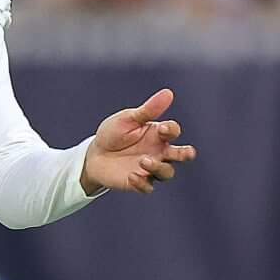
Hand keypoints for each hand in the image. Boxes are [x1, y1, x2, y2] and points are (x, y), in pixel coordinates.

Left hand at [80, 88, 195, 195]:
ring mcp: (150, 168)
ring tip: (144, 161)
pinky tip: (131, 175)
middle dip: (185, 154)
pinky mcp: (139, 182)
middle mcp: (159, 151)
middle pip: (181, 155)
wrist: (94, 154)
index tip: (162, 128)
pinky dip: (142, 182)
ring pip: (167, 173)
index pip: (173, 131)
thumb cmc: (113, 133)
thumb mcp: (128, 119)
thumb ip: (148, 110)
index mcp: (158, 134)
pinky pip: (147, 186)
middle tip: (185, 152)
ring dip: (159, 168)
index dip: (171, 130)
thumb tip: (168, 93)